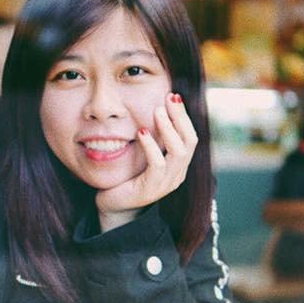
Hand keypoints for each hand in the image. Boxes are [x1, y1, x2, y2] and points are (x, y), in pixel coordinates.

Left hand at [95, 93, 197, 231]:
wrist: (113, 206)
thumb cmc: (127, 177)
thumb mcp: (143, 154)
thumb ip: (152, 137)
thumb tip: (155, 108)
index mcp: (178, 165)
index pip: (190, 136)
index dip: (184, 116)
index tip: (174, 96)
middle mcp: (177, 174)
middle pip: (190, 141)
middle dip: (181, 117)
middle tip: (170, 97)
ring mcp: (166, 184)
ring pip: (179, 153)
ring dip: (169, 129)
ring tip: (157, 112)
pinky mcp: (151, 189)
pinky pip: (157, 165)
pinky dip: (151, 147)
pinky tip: (142, 132)